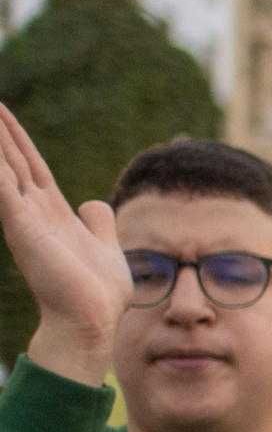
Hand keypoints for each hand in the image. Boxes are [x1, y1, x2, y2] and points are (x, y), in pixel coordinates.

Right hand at [0, 97, 131, 383]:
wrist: (90, 319)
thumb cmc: (96, 291)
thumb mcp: (103, 245)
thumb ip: (97, 222)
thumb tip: (94, 203)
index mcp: (52, 212)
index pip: (30, 165)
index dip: (17, 138)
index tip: (2, 112)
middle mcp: (33, 210)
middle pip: (12, 159)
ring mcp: (25, 217)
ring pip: (3, 168)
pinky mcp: (22, 226)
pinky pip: (2, 187)